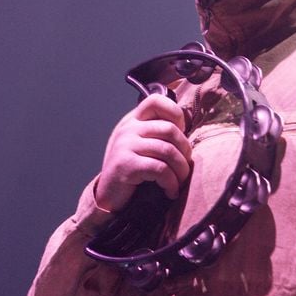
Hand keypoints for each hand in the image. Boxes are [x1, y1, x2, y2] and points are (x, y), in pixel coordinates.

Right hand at [95, 94, 192, 213]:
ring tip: (180, 181)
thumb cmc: (131, 170)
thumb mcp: (141, 145)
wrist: (107, 195)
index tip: (182, 133)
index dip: (175, 113)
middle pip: (170, 129)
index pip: (156, 101)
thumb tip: (187, 126)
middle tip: (184, 166)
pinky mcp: (126, 165)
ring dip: (181, 170)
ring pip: (168, 151)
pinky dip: (171, 183)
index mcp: (133, 120)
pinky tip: (171, 191)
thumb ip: (157, 133)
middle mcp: (128, 129)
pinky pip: (160, 169)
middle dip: (185, 150)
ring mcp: (125, 145)